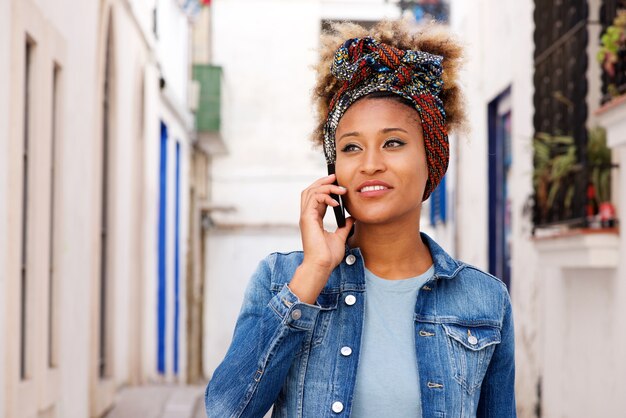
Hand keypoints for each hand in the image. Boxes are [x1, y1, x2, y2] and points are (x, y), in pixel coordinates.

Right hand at [289, 174, 354, 303]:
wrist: (322, 266)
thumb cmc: (328, 256)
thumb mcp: (340, 237)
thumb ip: (344, 226)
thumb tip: (351, 218)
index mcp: (313, 219)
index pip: (316, 197)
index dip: (325, 188)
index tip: (337, 184)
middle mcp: (307, 216)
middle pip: (309, 190)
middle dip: (322, 182)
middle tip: (335, 177)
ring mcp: (306, 217)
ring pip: (310, 191)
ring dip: (325, 187)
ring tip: (338, 188)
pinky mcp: (307, 219)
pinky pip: (314, 199)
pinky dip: (325, 196)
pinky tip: (336, 202)